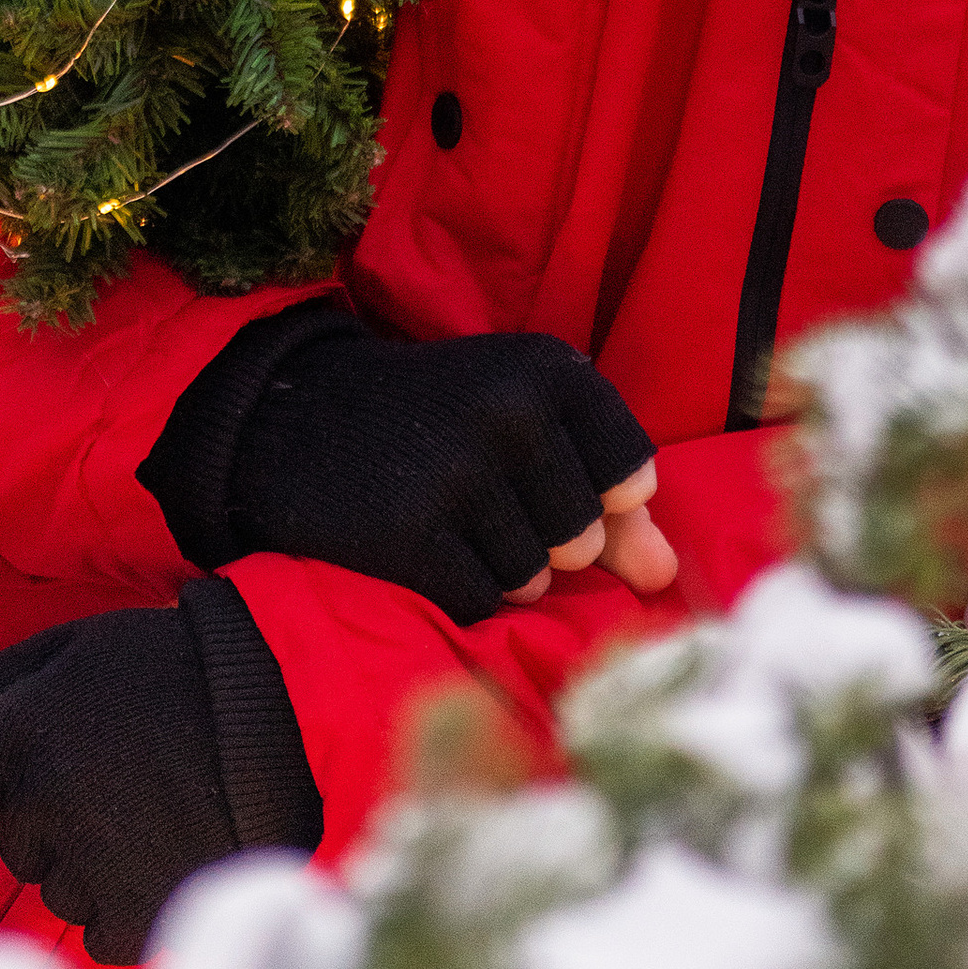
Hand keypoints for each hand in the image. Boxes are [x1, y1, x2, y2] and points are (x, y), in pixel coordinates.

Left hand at [0, 587, 317, 966]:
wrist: (287, 708)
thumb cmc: (168, 668)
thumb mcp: (69, 656)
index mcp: (18, 736)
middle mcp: (44, 804)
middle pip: (14, 843)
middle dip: (48, 817)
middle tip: (111, 773)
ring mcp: (92, 864)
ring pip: (57, 888)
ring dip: (87, 861)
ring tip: (149, 807)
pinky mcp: (138, 913)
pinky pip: (100, 929)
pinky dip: (125, 901)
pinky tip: (165, 850)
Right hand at [228, 322, 677, 627]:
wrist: (303, 416)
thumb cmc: (440, 419)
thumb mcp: (525, 423)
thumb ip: (608, 497)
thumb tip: (664, 579)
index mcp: (548, 367)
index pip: (631, 475)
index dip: (599, 499)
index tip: (547, 472)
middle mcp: (508, 409)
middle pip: (583, 538)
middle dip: (544, 540)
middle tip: (483, 493)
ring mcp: (456, 472)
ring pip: (532, 578)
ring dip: (497, 566)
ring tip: (450, 515)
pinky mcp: (408, 532)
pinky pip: (478, 601)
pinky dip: (455, 588)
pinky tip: (422, 543)